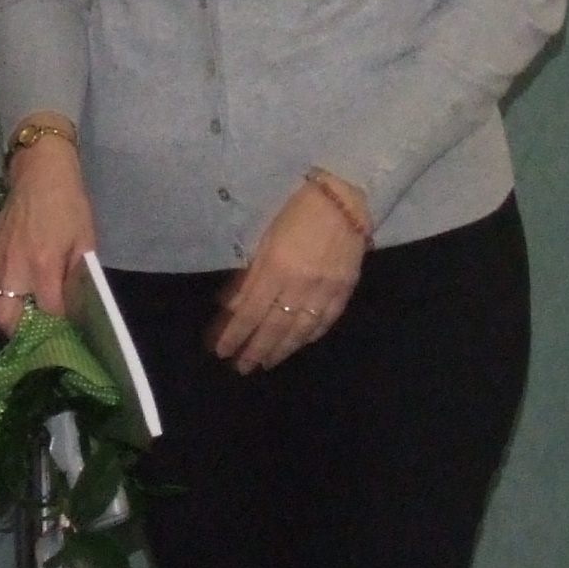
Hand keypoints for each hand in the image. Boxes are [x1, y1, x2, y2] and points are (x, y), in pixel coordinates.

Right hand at [0, 130, 96, 333]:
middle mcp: (13, 268)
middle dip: (22, 332)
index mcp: (42, 266)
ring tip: (26, 315)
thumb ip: (79, 278)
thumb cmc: (68, 205)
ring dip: (8, 316)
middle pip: (6, 320)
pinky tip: (17, 287)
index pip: (46, 314)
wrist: (39, 171)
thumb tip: (75, 309)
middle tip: (38, 331)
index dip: (58, 325)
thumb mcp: (84, 242)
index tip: (66, 329)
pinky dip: (1, 293)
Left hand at [207, 176, 367, 372]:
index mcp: (276, 268)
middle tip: (243, 367)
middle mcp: (300, 284)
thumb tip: (233, 308)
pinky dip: (310, 335)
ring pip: (300, 330)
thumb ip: (251, 276)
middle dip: (256, 350)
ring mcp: (325, 290)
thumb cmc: (297, 212)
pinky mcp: (345, 290)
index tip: (223, 351)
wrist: (345, 200)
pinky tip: (298, 344)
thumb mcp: (265, 239)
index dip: (236, 335)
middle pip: (274, 327)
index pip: (250, 312)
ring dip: (282, 349)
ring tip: (268, 363)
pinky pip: (325, 320)